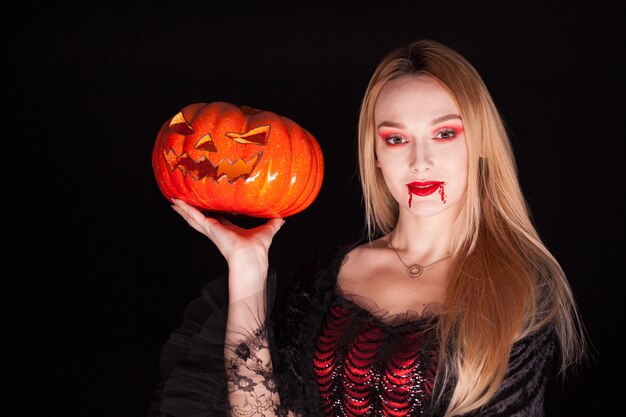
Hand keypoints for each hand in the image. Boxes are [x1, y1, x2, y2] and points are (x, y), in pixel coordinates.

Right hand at [170, 198, 284, 269]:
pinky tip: (176, 203)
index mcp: (229, 231)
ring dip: (184, 210)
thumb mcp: (267, 230)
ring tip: (173, 201)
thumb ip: (273, 223)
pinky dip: (185, 209)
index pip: (218, 220)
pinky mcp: (209, 227)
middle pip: (201, 218)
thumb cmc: (258, 248)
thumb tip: (282, 218)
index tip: (207, 206)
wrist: (252, 257)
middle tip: (182, 203)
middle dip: (192, 211)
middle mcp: (218, 230)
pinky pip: (194, 216)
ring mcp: (212, 229)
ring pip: (194, 217)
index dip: (212, 213)